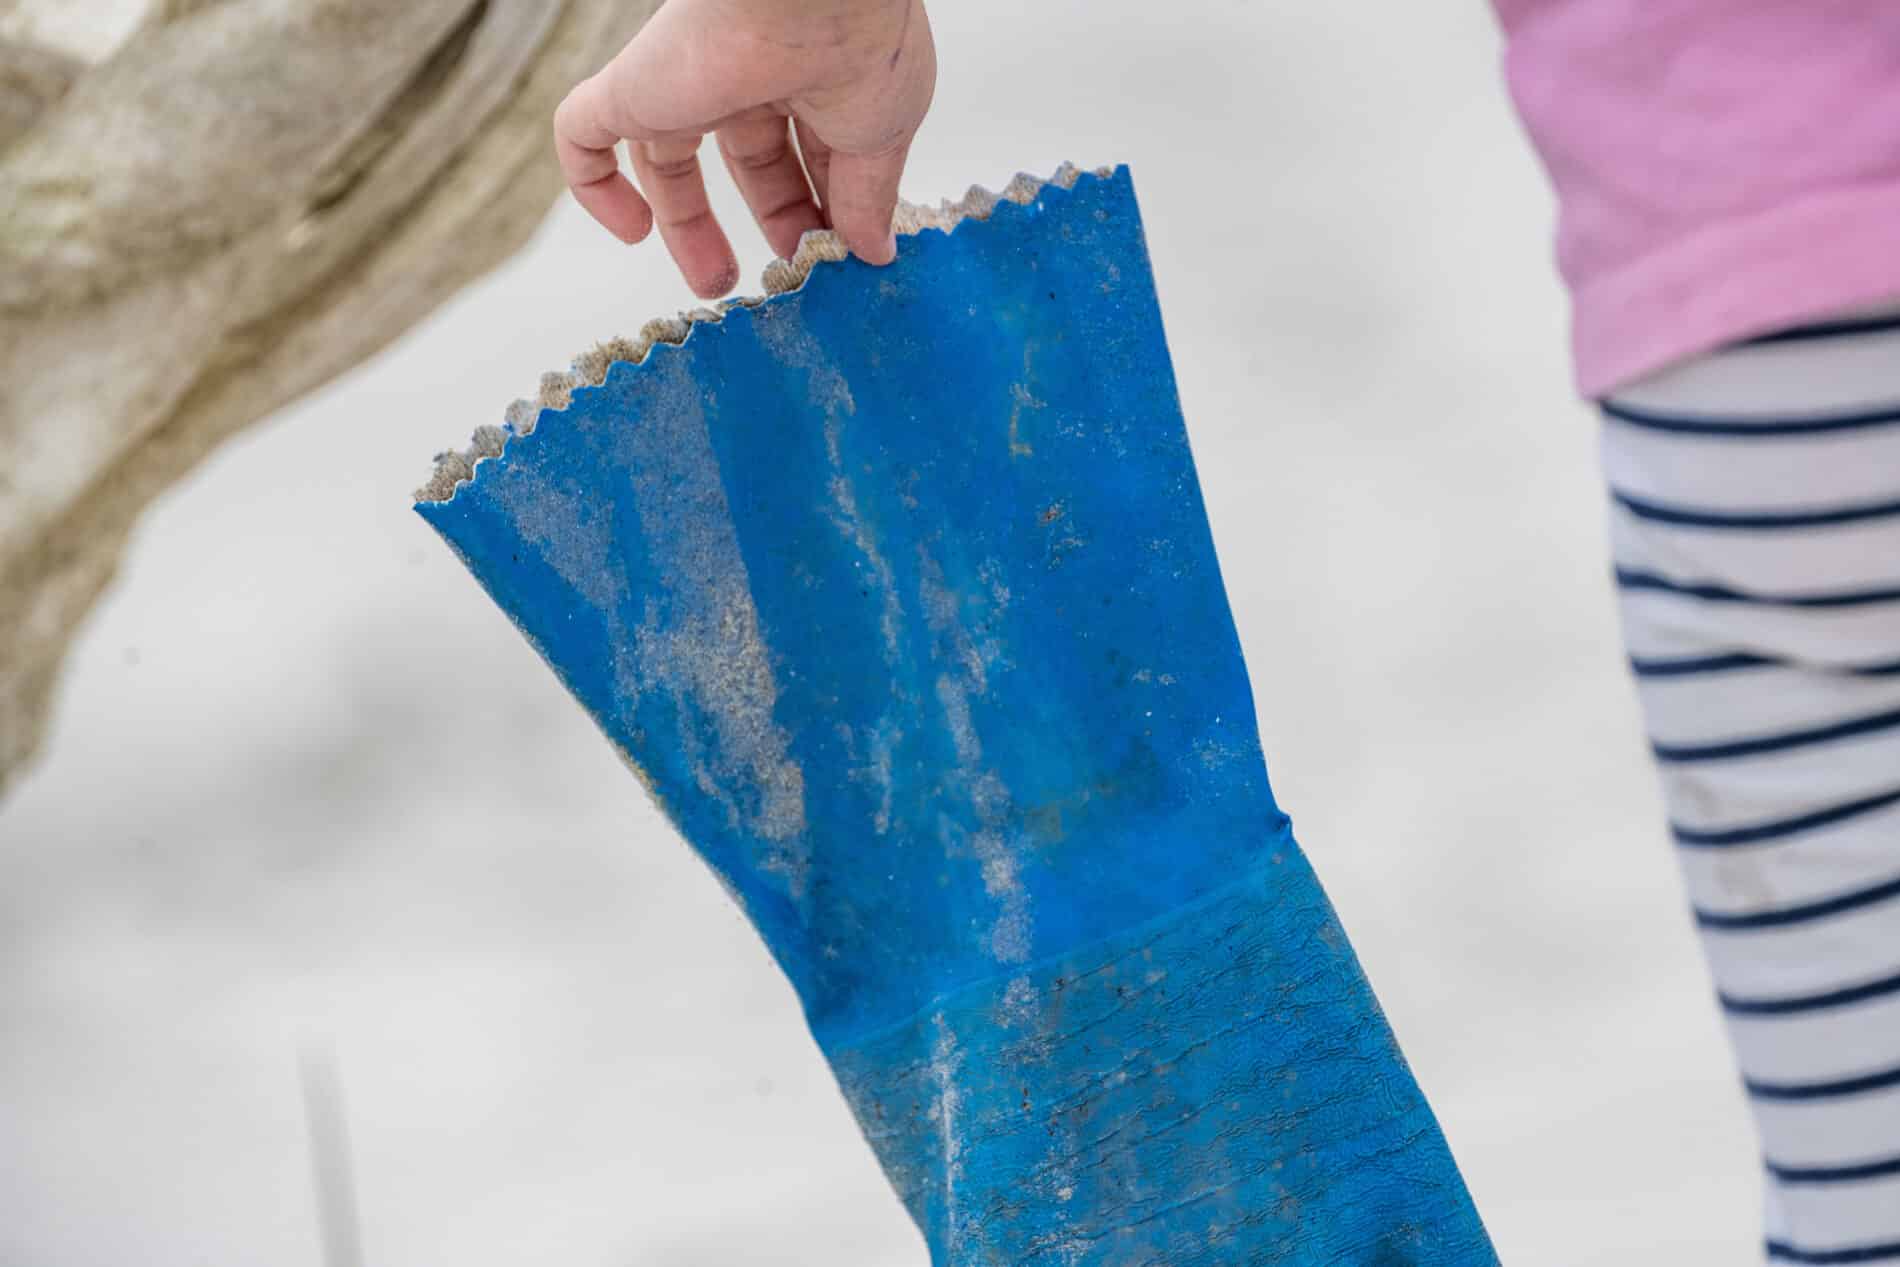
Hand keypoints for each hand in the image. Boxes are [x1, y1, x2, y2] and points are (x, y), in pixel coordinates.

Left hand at [554, 0, 935, 297]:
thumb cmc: (864, 47)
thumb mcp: (881, 140)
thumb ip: (868, 200)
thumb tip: (872, 253)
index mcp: (807, 79)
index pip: (803, 155)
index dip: (816, 210)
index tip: (833, 261)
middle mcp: (746, 76)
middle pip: (743, 160)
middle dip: (765, 221)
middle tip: (782, 280)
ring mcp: (684, 82)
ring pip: (666, 158)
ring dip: (685, 227)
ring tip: (714, 284)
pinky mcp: (633, 89)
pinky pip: (583, 136)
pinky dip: (594, 187)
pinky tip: (630, 231)